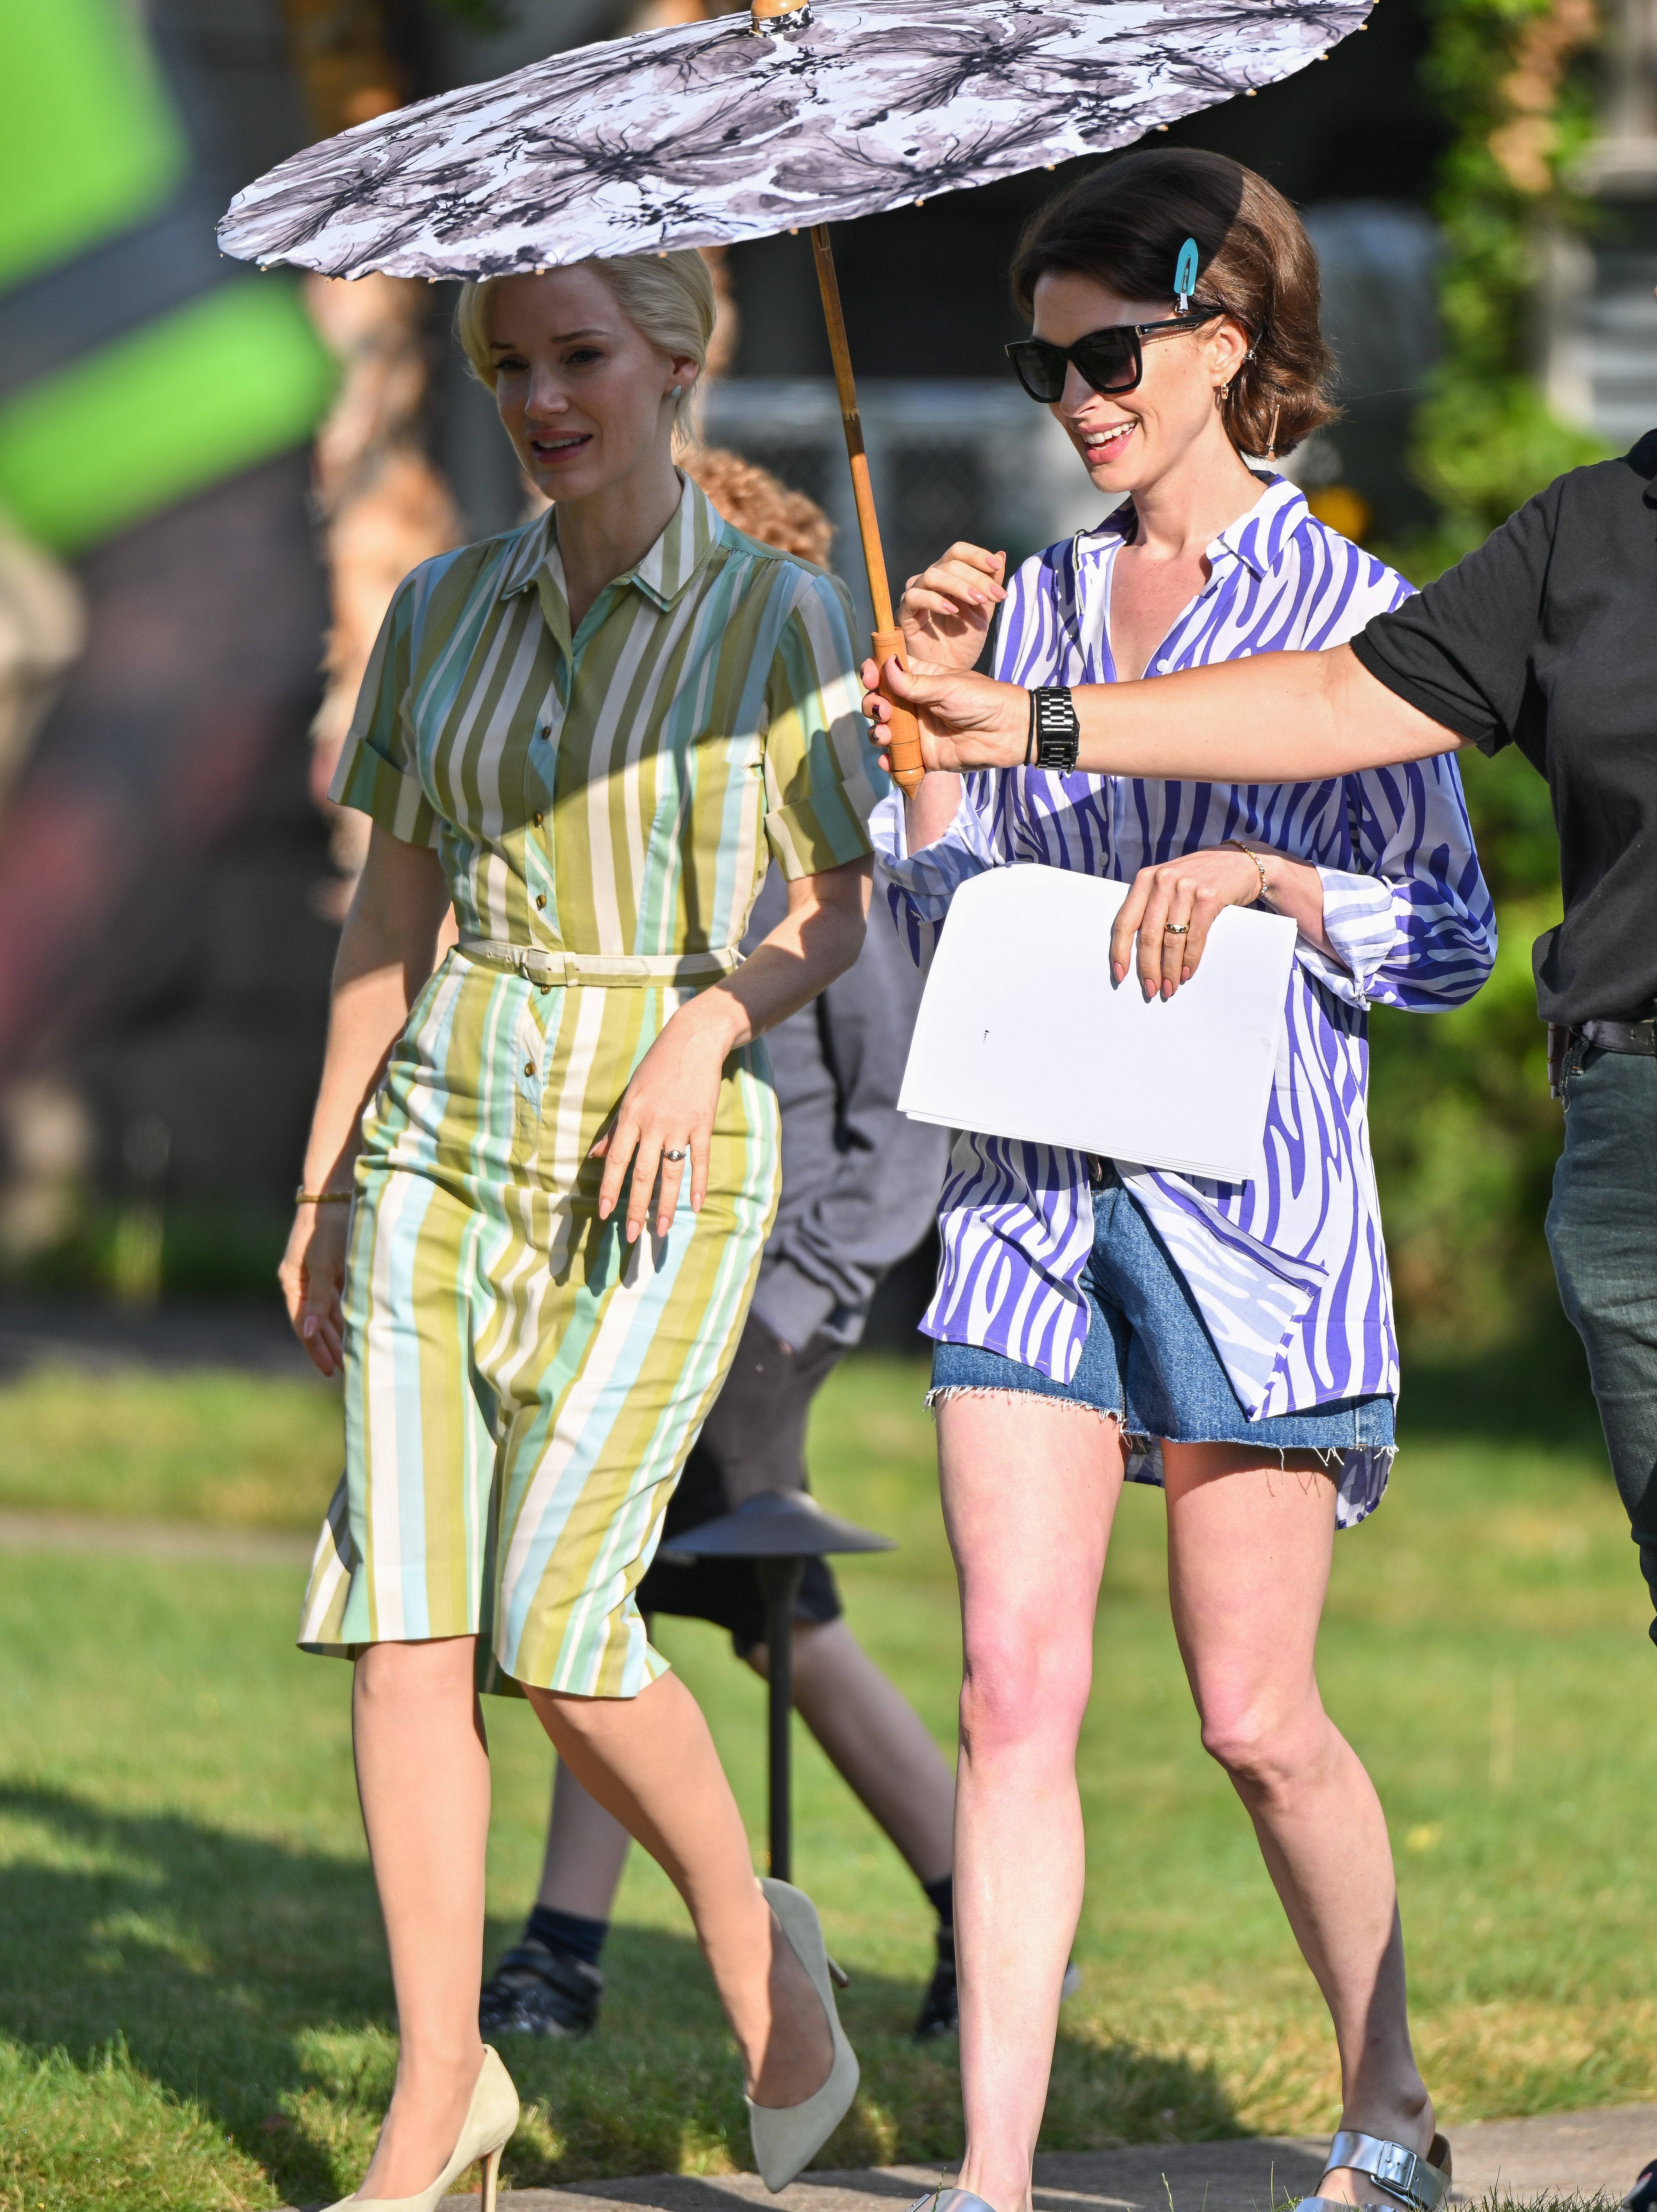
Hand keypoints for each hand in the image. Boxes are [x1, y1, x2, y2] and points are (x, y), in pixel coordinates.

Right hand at [279, 1202, 349, 1377]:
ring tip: (352, 1355)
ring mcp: (318, 1274)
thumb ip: (319, 1299)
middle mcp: (302, 1281)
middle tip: (344, 1370)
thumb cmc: (329, 1228)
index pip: (304, 1324)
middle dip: (329, 1346)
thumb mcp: (323, 1265)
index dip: (317, 1348)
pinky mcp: (333, 1267)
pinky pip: (338, 1299)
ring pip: (328, 1312)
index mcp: (293, 1282)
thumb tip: (310, 1333)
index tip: (330, 1370)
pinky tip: (355, 1327)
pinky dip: (345, 1315)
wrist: (337, 1193)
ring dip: (338, 1333)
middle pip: (316, 1322)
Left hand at [590, 992, 741, 1241]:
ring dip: (665, 1205)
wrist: (693, 1041)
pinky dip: (697, 1184)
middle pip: (642, 1173)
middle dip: (636, 1207)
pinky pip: (700, 1160)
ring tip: (661, 1231)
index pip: (617, 1160)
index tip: (604, 1215)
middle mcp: (653, 1124)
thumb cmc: (657, 1067)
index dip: (610, 1189)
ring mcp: (680, 1125)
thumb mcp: (630, 1095)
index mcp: (631, 1116)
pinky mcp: (703, 1124)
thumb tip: (595, 1156)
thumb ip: (614, 1129)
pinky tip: (694, 1206)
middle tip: (632, 1236)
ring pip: (670, 1172)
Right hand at [861, 654, 1026, 774]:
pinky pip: (900, 761)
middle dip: (872, 705)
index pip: (888, 673)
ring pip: (884, 732)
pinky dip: (890, 763)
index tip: (869, 676)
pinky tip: (888, 761)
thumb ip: (914, 683)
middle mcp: (915, 705)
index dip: (874, 673)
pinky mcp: (924, 757)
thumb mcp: (947, 686)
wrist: (1009, 732)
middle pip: (880, 703)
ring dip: (877, 733)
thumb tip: (886, 665)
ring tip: (885, 734)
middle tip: (882, 710)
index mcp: (920, 680)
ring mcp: (918, 732)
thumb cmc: (983, 700)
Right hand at [898, 542, 1006, 670]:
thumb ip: (990, 584)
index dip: (977, 555)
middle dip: (976, 577)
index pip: (958, 552)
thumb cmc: (964, 641)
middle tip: (994, 595)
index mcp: (948, 575)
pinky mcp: (904, 614)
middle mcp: (929, 580)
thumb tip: (1000, 554)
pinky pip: (914, 597)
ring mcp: (915, 595)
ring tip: (977, 601)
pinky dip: (934, 601)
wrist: (951, 669)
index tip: (996, 565)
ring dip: (958, 586)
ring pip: (932, 575)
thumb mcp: (984, 611)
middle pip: (949, 563)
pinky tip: (952, 610)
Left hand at [1110, 847, 1267, 998]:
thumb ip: (1151, 904)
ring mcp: (1186, 888)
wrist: (1240, 861)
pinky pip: (1195, 938)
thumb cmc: (1199, 877)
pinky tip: (1186, 973)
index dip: (1120, 951)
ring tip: (1169, 987)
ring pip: (1171, 940)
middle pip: (1148, 936)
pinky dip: (1190, 960)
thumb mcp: (1168, 881)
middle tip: (1151, 989)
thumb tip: (1139, 950)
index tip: (1120, 974)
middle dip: (1148, 968)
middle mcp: (1163, 881)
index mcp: (1146, 879)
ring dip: (1170, 970)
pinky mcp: (1209, 898)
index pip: (1125, 921)